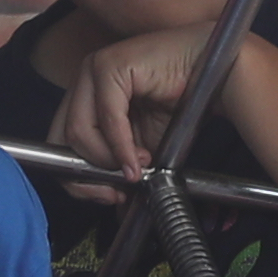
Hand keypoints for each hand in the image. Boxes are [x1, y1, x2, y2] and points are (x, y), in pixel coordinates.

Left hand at [48, 18, 237, 181]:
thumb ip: (124, 172)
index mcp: (84, 98)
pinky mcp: (111, 65)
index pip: (59, 144)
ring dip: (108, 160)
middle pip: (61, 140)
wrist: (218, 75)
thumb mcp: (145, 149)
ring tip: (140, 166)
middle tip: (118, 191)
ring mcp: (94, 69)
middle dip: (87, 175)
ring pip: (78, 131)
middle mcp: (82, 81)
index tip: (109, 196)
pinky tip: (141, 158)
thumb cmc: (182, 105)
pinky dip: (121, 146)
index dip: (78, 178)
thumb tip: (117, 210)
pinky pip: (107, 118)